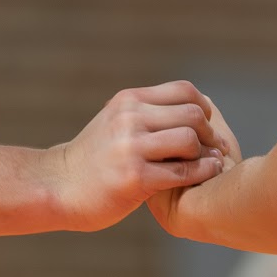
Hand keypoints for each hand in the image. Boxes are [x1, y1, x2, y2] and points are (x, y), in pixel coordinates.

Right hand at [48, 81, 227, 232]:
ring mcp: (131, 148)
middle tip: (216, 148)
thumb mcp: (116, 120)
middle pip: (192, 114)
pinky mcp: (135, 179)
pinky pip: (183, 172)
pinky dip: (202, 173)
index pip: (183, 90)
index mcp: (128, 100)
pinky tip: (206, 175)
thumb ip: (147, 110)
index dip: (203, 108)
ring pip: (190, 140)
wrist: (60, 185)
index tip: (207, 126)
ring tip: (210, 163)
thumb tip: (194, 103)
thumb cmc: (94, 157)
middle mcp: (129, 118)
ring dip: (207, 154)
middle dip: (211, 133)